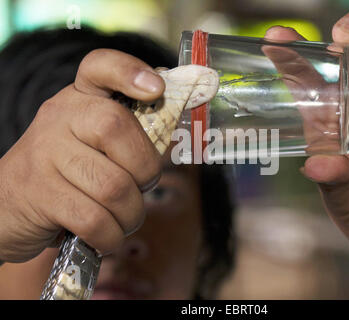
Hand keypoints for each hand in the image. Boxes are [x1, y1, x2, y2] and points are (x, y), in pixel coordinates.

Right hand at [0, 49, 163, 262]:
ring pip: (113, 186)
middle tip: (142, 186)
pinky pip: (94, 220)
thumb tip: (172, 138)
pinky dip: (111, 235)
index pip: (100, 67)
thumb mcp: (91, 143)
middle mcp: (59, 118)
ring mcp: (45, 154)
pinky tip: (106, 234)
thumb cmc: (67, 174)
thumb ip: (127, 137)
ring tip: (124, 217)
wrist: (7, 204)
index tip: (156, 88)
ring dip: (131, 213)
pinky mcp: (40, 194)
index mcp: (80, 101)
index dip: (129, 71)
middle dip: (145, 170)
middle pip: (117, 129)